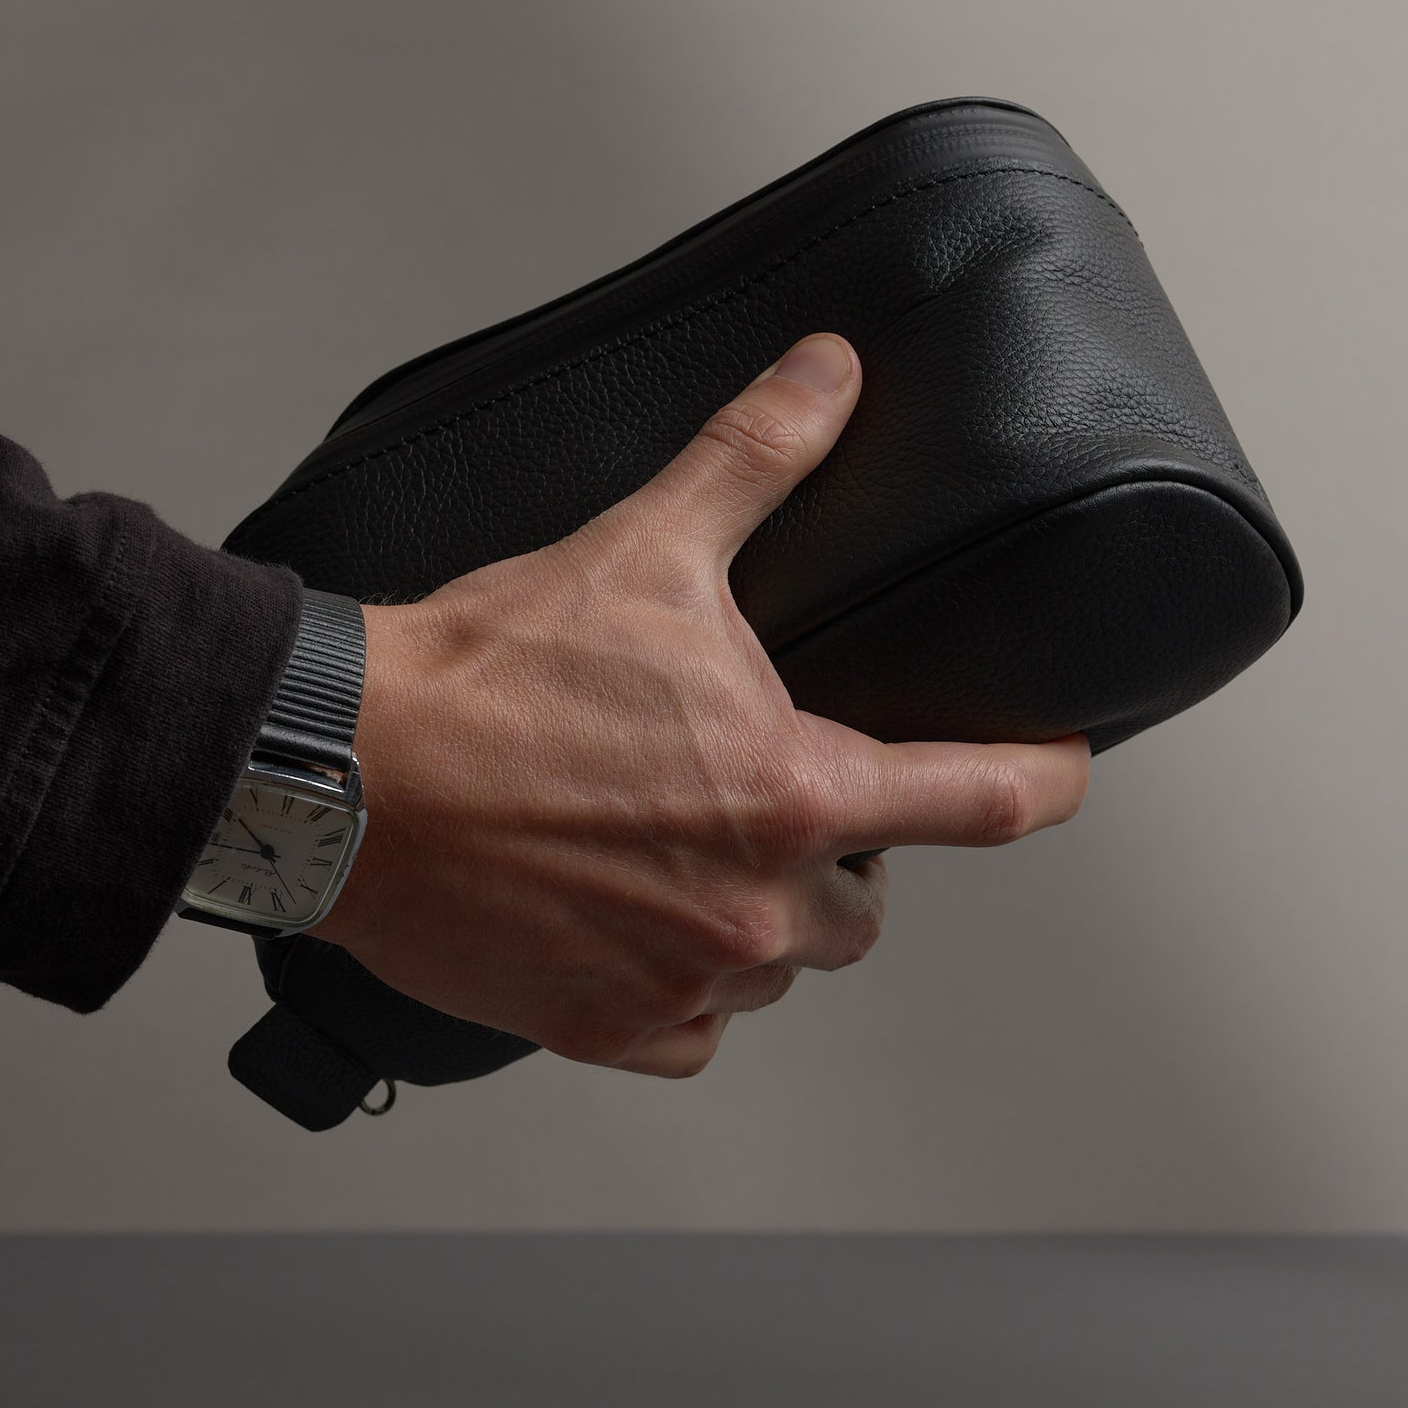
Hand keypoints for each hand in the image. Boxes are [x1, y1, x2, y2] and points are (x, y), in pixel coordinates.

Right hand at [313, 334, 1088, 1075]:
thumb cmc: (487, 675)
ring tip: (683, 852)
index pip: (983, 802)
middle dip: (837, 854)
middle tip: (768, 796)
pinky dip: (682, 990)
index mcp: (793, 792)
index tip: (1062, 769)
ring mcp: (680, 979)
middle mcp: (754, 905)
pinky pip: (694, 1035)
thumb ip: (757, 459)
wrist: (344, 773)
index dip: (1046, 780)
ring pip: (777, 971)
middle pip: (864, 906)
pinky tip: (634, 927)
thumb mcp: (644, 548)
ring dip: (754, 920)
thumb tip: (830, 372)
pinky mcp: (602, 1028)